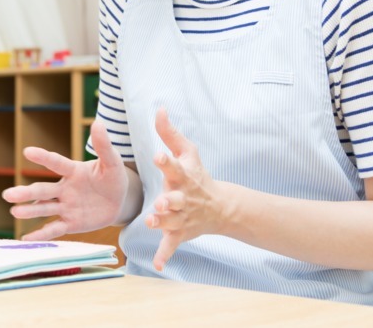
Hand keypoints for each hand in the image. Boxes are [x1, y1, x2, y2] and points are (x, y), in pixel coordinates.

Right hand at [1, 120, 128, 239]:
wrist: (119, 201)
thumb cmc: (113, 178)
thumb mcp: (112, 162)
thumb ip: (104, 146)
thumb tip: (98, 123)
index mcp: (73, 171)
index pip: (57, 163)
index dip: (44, 157)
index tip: (27, 151)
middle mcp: (65, 189)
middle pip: (43, 190)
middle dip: (26, 193)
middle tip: (8, 195)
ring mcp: (66, 206)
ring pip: (45, 209)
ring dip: (30, 210)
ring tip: (14, 211)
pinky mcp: (71, 222)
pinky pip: (54, 228)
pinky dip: (42, 234)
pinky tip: (26, 239)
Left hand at [148, 108, 223, 270]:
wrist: (220, 207)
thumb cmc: (197, 175)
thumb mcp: (187, 152)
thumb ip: (169, 132)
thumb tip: (159, 108)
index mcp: (183, 176)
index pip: (173, 166)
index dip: (166, 161)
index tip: (158, 156)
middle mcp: (183, 197)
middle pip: (174, 199)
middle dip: (168, 200)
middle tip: (161, 201)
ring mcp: (182, 217)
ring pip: (170, 221)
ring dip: (162, 223)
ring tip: (152, 222)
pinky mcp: (179, 233)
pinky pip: (172, 246)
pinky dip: (165, 255)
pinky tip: (159, 266)